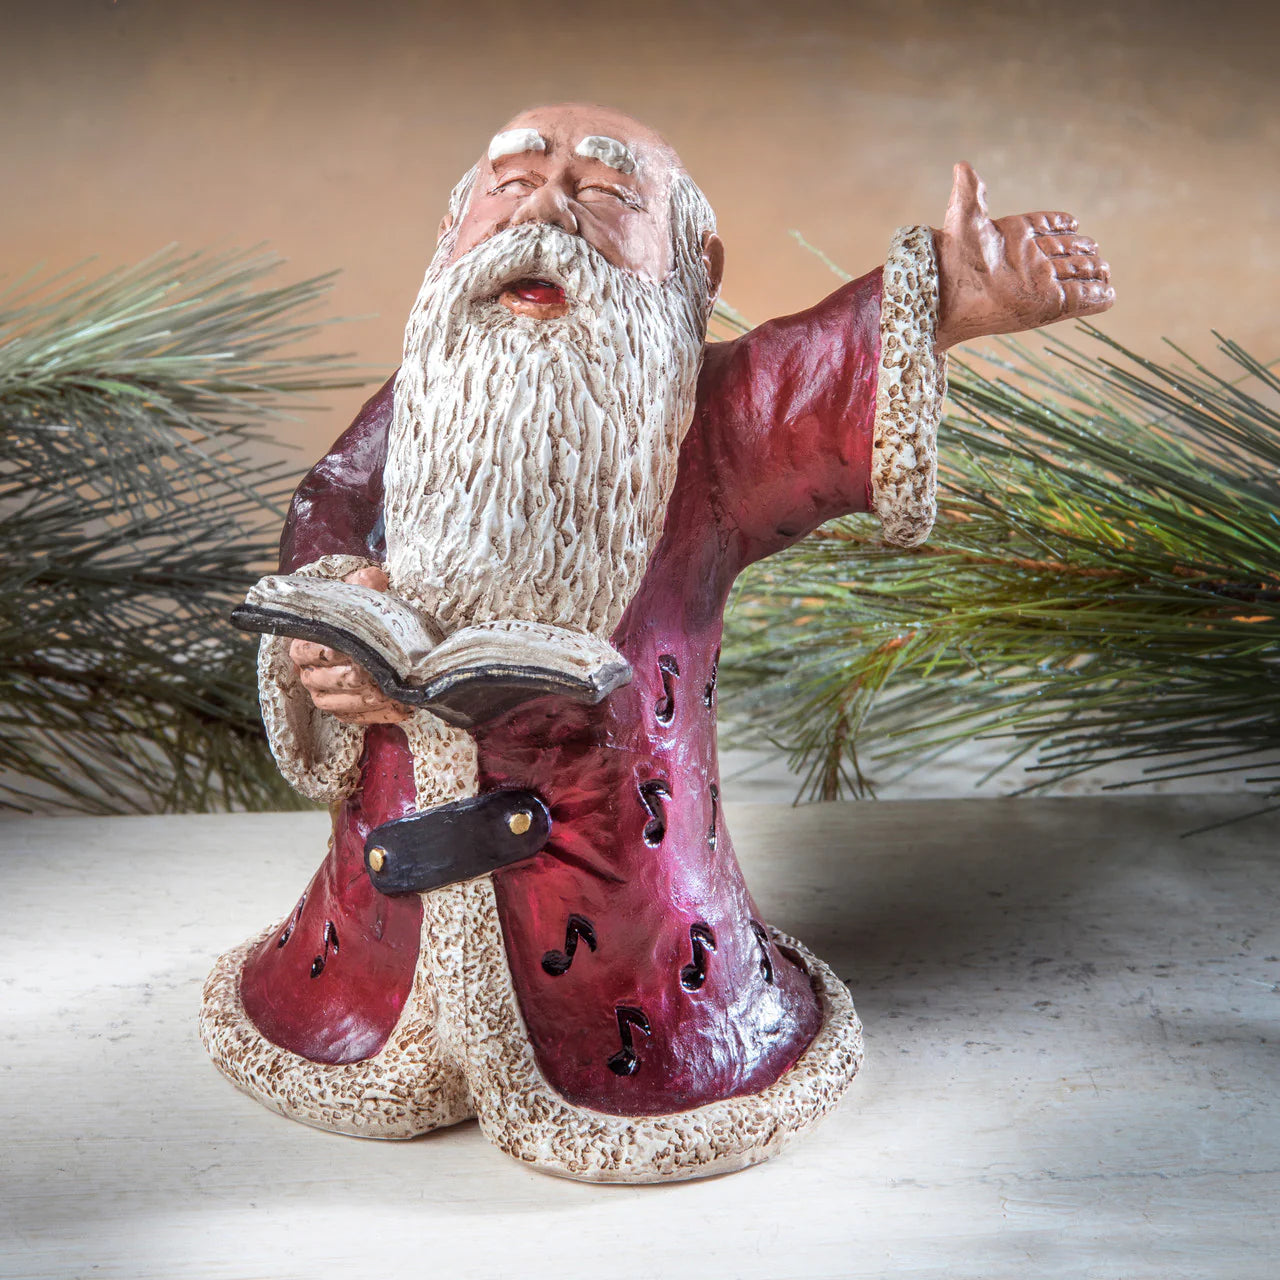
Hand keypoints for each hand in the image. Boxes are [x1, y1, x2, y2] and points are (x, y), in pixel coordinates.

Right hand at [288, 566, 411, 725]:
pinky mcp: (344, 712)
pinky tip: (402, 708)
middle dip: (345, 679)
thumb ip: (365, 585)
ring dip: (363, 702)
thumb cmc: (363, 617)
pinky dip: (380, 716)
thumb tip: (373, 578)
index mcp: (306, 643)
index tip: (339, 650)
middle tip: (368, 674)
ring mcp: (325, 696)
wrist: (377, 638)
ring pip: (336, 705)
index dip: (320, 651)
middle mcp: (310, 673)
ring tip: (388, 693)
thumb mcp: (363, 596)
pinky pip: (358, 719)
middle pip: (320, 681)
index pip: (304, 650)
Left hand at [933, 162, 1113, 351]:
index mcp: (1015, 237)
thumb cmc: (954, 255)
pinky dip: (1095, 296)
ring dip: (1092, 272)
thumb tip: (962, 166)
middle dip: (1082, 253)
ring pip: (1075, 275)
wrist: (948, 293)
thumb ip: (970, 192)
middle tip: (1096, 252)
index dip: (1058, 224)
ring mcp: (1041, 284)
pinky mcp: (1049, 305)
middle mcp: (1030, 260)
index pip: (1043, 227)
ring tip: (1105, 271)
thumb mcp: (964, 216)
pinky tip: (1108, 295)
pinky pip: (1079, 299)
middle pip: (1064, 253)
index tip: (1073, 222)